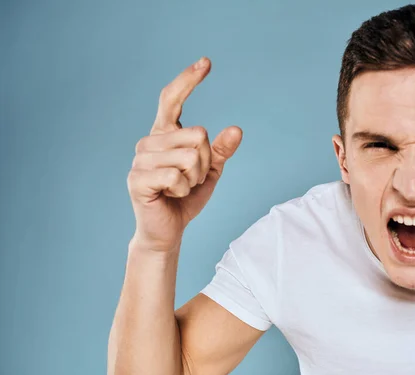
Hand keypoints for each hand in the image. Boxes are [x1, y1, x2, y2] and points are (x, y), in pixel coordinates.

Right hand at [127, 57, 241, 251]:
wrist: (168, 230)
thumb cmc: (186, 198)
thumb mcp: (210, 171)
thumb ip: (221, 151)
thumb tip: (236, 130)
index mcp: (164, 134)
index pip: (172, 99)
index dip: (188, 80)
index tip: (207, 62)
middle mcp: (149, 141)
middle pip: (198, 134)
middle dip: (206, 162)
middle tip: (192, 179)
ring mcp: (140, 159)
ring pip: (190, 156)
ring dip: (195, 178)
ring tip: (181, 188)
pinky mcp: (137, 179)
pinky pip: (177, 176)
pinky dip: (184, 190)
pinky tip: (172, 196)